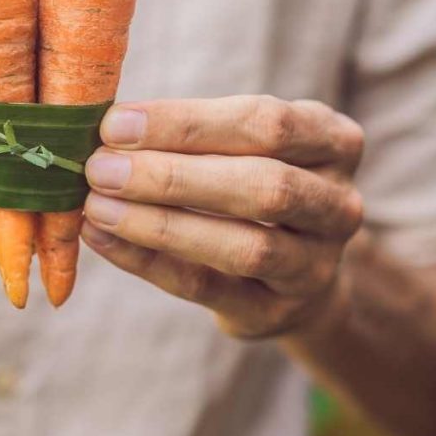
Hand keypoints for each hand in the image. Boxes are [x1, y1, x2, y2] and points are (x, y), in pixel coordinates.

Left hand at [81, 96, 363, 337]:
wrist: (294, 270)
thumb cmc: (249, 180)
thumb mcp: (243, 144)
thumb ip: (191, 133)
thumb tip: (107, 127)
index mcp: (332, 141)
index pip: (265, 123)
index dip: (186, 124)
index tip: (116, 124)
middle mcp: (339, 204)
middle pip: (264, 186)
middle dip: (173, 176)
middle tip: (101, 168)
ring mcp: (316, 265)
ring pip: (245, 247)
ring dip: (160, 224)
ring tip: (97, 206)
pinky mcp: (277, 311)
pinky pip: (207, 286)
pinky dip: (148, 261)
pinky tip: (103, 238)